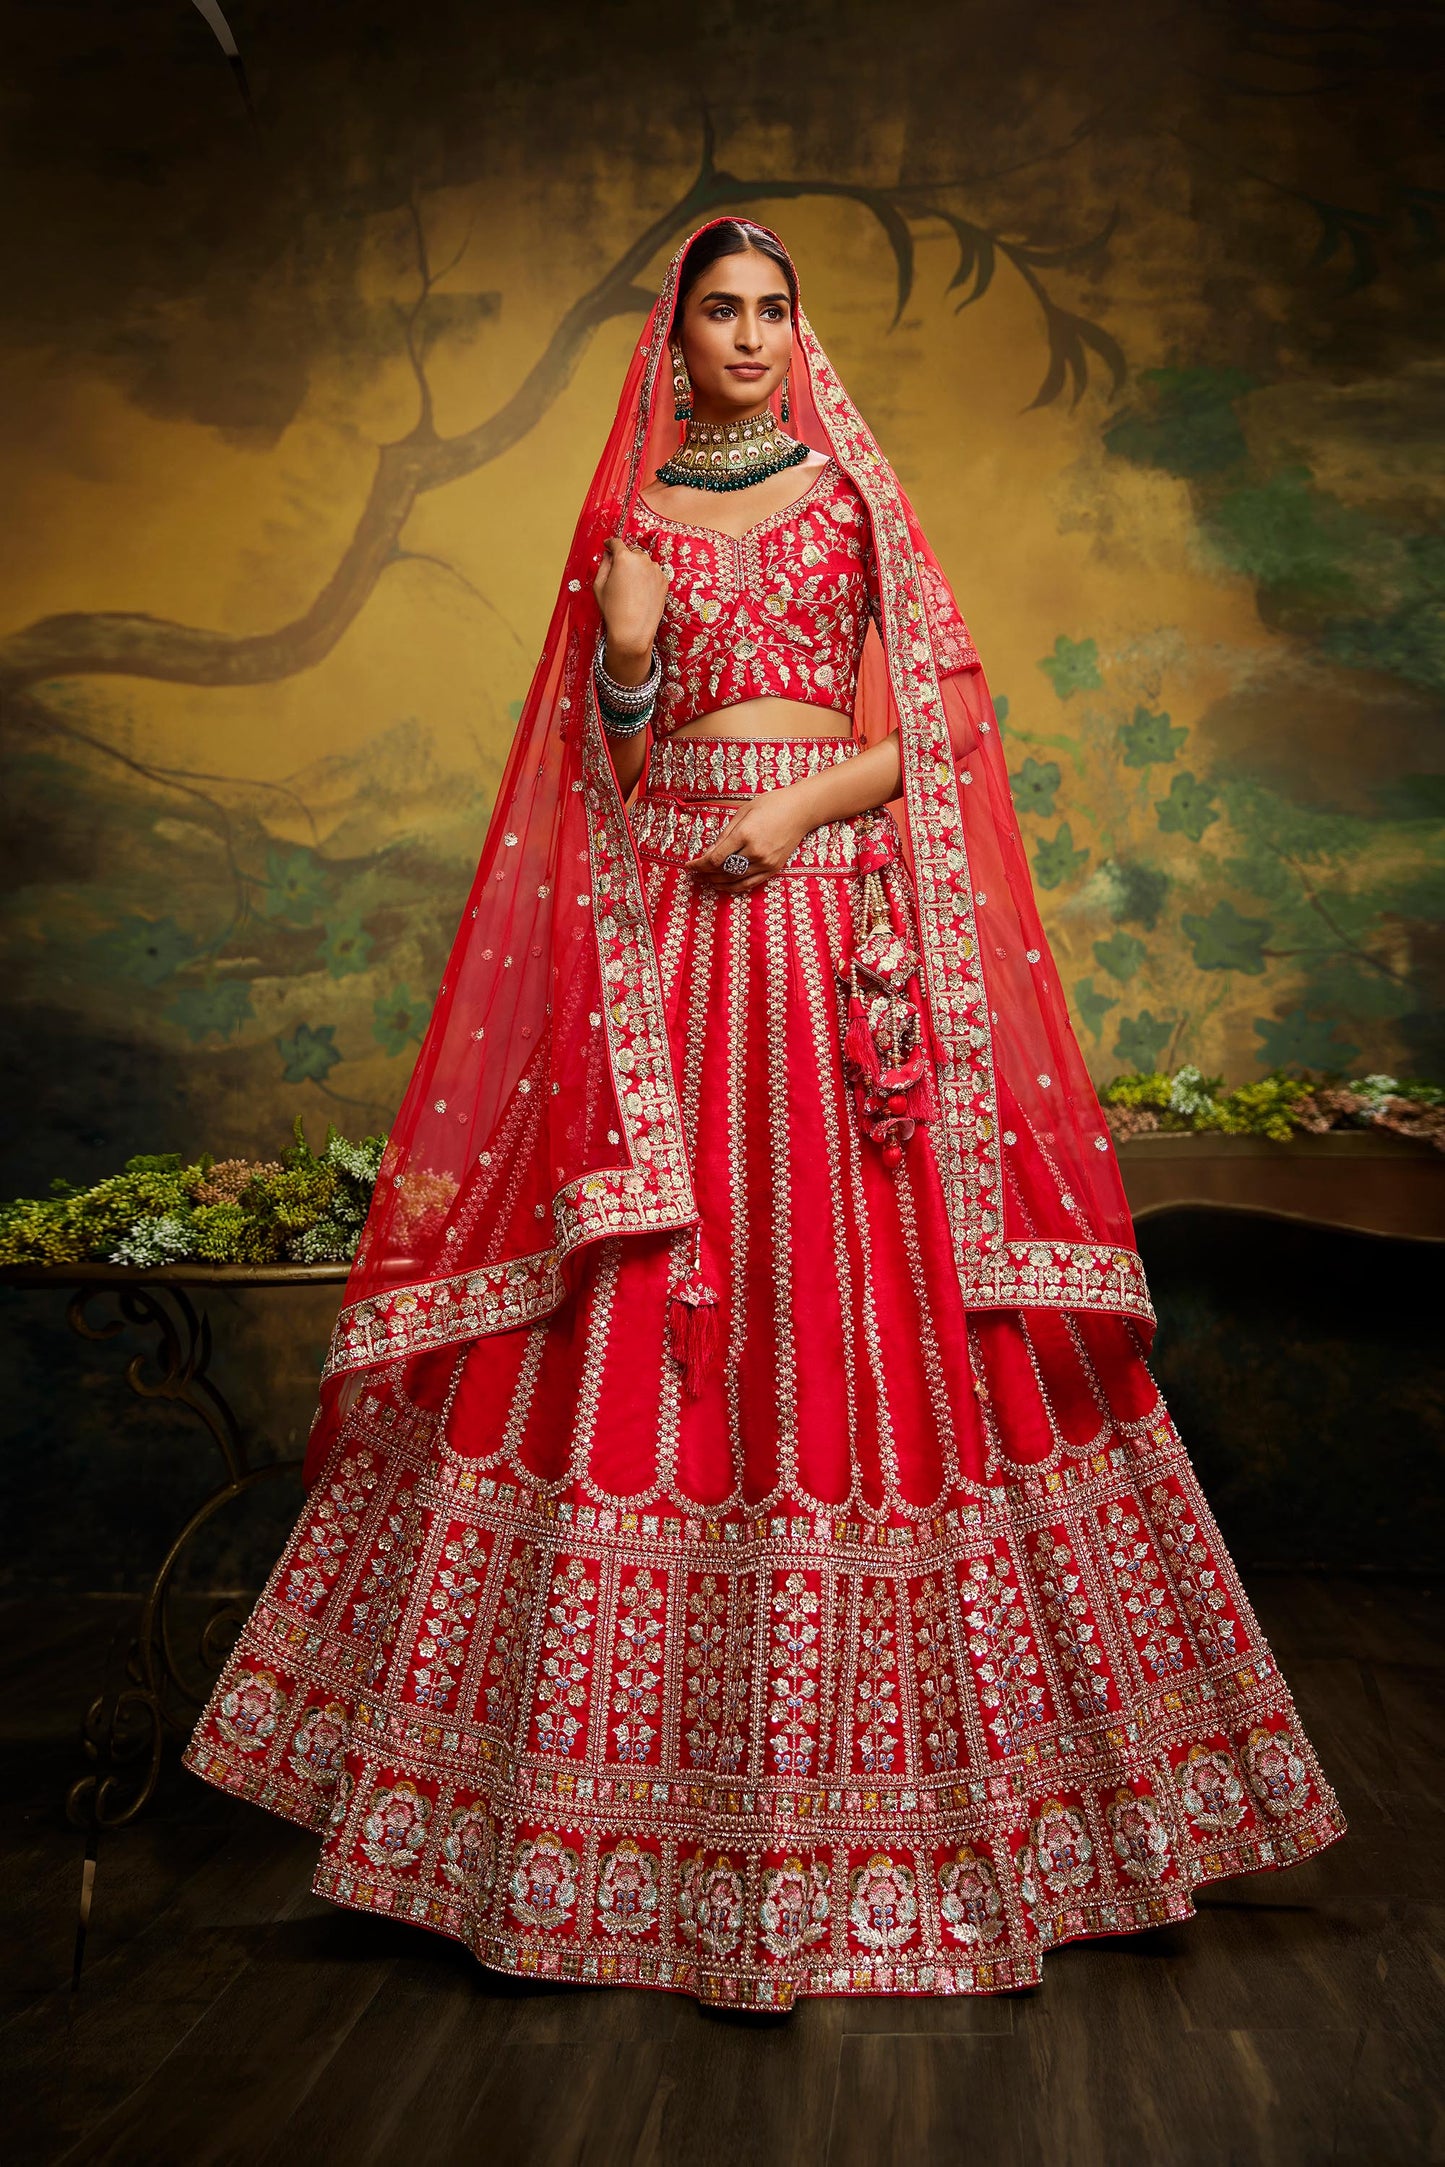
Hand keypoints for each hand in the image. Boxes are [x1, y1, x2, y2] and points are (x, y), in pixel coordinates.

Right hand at [592, 539, 669, 674]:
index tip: (608, 546)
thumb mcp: (599, 586)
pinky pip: (653, 574)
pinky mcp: (664, 581)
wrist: (633, 631)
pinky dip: (647, 578)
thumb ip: (603, 565)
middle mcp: (642, 560)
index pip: (616, 542)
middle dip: (625, 559)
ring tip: (631, 587)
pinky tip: (641, 593)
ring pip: (644, 563)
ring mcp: (655, 570)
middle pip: (632, 552)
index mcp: (624, 558)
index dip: (610, 544)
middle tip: (619, 574)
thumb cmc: (613, 610)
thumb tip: (608, 555)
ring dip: (637, 568)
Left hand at [687, 788, 810, 892]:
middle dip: (705, 873)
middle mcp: (755, 851)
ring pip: (735, 879)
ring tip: (705, 880)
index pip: (715, 858)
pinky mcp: (773, 868)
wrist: (800, 810)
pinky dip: (734, 887)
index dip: (699, 865)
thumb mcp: (742, 813)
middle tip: (694, 873)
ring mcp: (766, 862)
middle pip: (723, 870)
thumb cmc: (771, 805)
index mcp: (745, 834)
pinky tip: (723, 886)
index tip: (689, 865)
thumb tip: (708, 853)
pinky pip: (750, 884)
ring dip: (717, 882)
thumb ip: (724, 835)